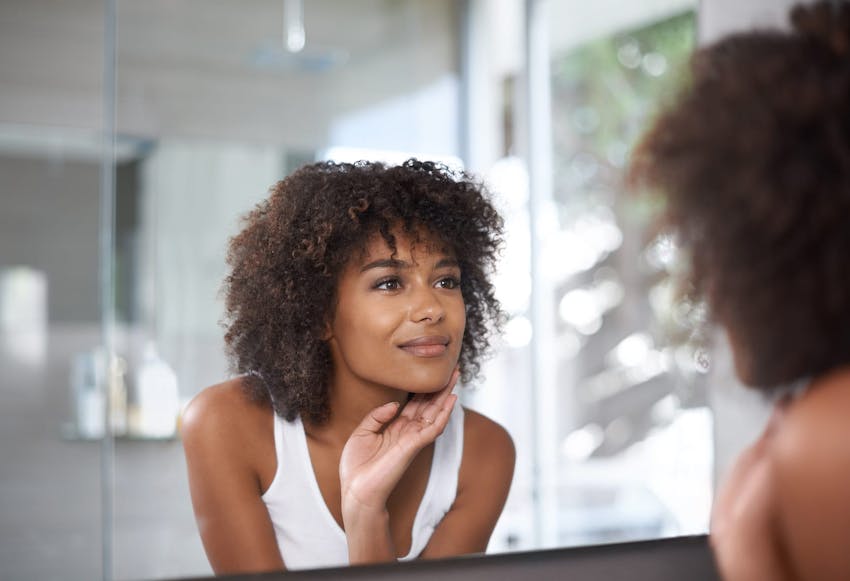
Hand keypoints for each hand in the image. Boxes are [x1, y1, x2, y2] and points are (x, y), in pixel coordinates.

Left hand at [339, 369, 458, 519]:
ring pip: (435, 413)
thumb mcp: (361, 433)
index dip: (424, 389)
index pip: (415, 404)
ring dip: (446, 395)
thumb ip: (377, 416)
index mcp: (395, 428)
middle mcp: (407, 432)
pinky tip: (451, 399)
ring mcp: (413, 439)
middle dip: (440, 388)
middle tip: (453, 369)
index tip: (432, 373)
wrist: (356, 491)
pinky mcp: (414, 446)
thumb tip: (395, 404)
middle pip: (429, 405)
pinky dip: (444, 413)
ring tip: (455, 377)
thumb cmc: (356, 467)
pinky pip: (434, 427)